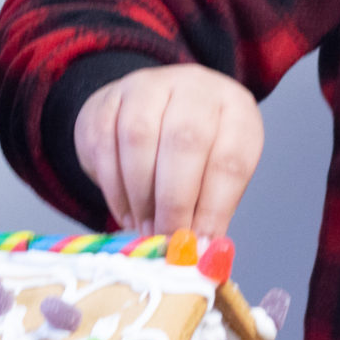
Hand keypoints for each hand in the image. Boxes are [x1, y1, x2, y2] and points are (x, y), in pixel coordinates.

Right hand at [74, 64, 262, 236]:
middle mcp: (194, 87)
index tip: (200, 244)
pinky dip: (113, 187)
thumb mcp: (215, 174)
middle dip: (174, 201)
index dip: (214, 208)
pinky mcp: (108, 100)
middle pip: (185, 141)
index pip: (230, 159)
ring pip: (139, 138)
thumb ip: (211, 210)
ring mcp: (147, 86)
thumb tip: (200, 253)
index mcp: (234, 108)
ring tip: (145, 228)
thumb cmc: (194, 152)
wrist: (153, 110)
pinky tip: (124, 212)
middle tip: (167, 237)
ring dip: (141, 195)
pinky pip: (105, 143)